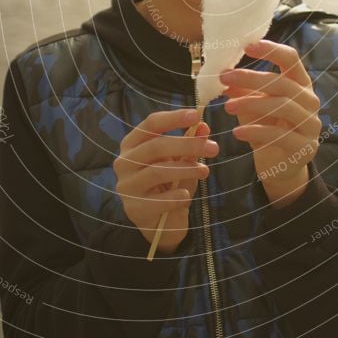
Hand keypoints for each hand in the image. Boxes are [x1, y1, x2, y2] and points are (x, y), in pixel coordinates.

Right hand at [114, 108, 218, 253]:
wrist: (160, 223)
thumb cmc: (169, 185)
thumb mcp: (182, 161)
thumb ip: (190, 144)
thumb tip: (203, 127)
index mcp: (133, 143)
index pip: (151, 123)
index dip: (174, 118)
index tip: (197, 115)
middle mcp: (124, 161)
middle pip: (155, 146)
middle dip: (187, 145)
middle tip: (213, 148)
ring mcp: (126, 186)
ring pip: (157, 172)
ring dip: (185, 169)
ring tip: (205, 171)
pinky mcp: (134, 208)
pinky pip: (157, 200)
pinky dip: (175, 196)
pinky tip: (187, 195)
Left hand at [220, 39, 320, 208]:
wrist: (281, 167)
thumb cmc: (268, 129)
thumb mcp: (253, 106)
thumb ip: (243, 91)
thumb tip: (224, 75)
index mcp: (301, 84)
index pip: (291, 59)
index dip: (271, 50)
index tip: (247, 46)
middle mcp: (310, 101)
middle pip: (282, 82)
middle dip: (251, 78)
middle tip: (225, 78)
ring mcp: (311, 125)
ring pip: (282, 106)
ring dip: (251, 104)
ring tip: (227, 107)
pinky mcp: (305, 147)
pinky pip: (279, 135)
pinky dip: (256, 132)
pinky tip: (237, 132)